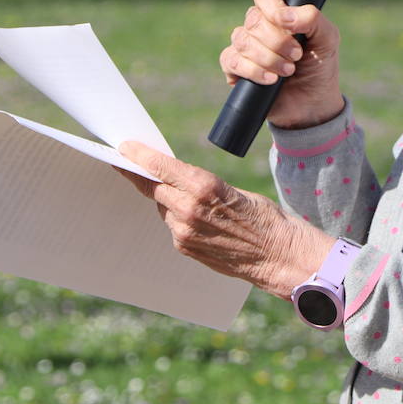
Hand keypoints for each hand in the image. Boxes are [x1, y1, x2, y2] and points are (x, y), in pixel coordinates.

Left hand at [117, 141, 334, 298]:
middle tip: (128, 161)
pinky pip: (171, 224)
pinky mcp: (184, 247)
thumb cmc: (262, 217)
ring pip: (162, 205)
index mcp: (203, 186)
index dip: (138, 155)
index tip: (124, 147)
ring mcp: (184, 232)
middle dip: (140, 173)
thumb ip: (197, 184)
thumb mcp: (230, 189)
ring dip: (165, 197)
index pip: (159, 166)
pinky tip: (194, 216)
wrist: (278, 256)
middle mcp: (188, 209)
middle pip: (152, 186)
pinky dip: (176, 216)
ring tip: (181, 192)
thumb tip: (171, 178)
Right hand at [219, 0, 344, 128]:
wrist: (312, 104)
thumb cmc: (319, 66)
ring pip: (242, 40)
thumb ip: (313, 18)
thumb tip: (284, 16)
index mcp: (280, 11)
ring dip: (268, 58)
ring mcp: (245, 46)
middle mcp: (259, 25)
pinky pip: (231, 60)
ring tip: (288, 71)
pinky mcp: (235, 68)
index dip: (273, 8)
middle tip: (297, 56)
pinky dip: (252, 70)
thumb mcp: (327, 39)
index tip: (289, 25)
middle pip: (254, 20)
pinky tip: (270, 80)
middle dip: (277, 41)